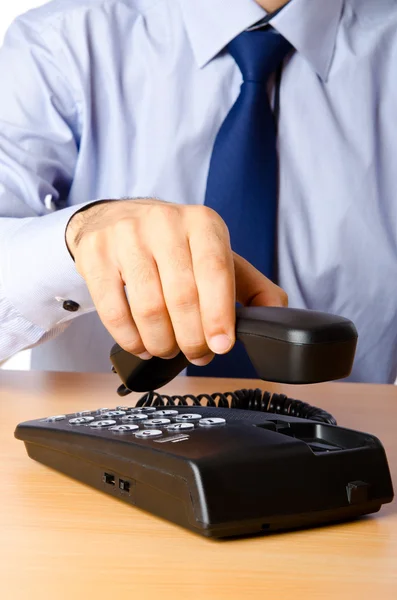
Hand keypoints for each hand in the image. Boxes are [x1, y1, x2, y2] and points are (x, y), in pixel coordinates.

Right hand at [66, 199, 287, 365]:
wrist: (115, 220)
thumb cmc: (173, 246)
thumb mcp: (216, 254)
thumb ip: (251, 286)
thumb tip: (276, 316)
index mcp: (203, 223)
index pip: (216, 272)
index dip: (219, 316)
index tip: (221, 346)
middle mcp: (165, 222)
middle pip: (182, 297)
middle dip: (192, 339)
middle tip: (196, 354)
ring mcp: (126, 236)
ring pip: (148, 308)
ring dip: (161, 343)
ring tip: (167, 350)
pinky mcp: (96, 254)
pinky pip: (114, 311)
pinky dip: (131, 340)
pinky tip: (142, 345)